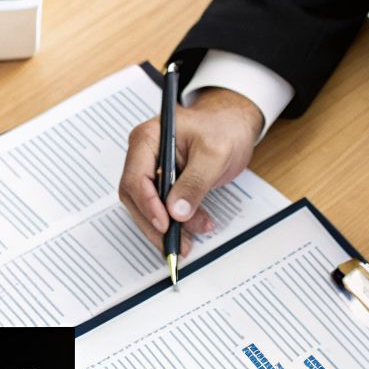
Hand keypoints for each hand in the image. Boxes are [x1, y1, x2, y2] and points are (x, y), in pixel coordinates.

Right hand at [119, 86, 263, 256]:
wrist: (233, 124)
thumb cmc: (223, 128)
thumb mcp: (214, 153)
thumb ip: (195, 182)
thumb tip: (176, 211)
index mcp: (148, 138)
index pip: (136, 177)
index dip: (148, 205)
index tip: (164, 224)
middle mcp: (144, 154)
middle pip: (137, 197)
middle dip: (155, 224)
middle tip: (175, 244)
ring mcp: (151, 169)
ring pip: (147, 207)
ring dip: (167, 227)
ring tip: (189, 239)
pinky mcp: (162, 182)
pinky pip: (162, 207)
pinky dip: (176, 222)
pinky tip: (194, 227)